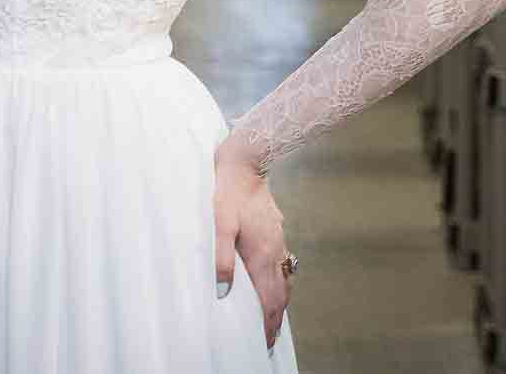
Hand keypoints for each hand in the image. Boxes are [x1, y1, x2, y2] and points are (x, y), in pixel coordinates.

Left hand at [212, 139, 291, 350]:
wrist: (245, 165)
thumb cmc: (227, 195)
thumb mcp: (219, 227)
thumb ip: (222, 259)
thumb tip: (224, 292)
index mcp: (261, 255)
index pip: (270, 299)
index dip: (269, 323)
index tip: (267, 341)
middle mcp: (274, 251)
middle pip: (281, 294)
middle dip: (276, 318)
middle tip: (270, 338)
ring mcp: (278, 240)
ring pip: (285, 279)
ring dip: (281, 302)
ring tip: (273, 318)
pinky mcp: (277, 231)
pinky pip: (283, 264)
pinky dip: (281, 282)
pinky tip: (273, 282)